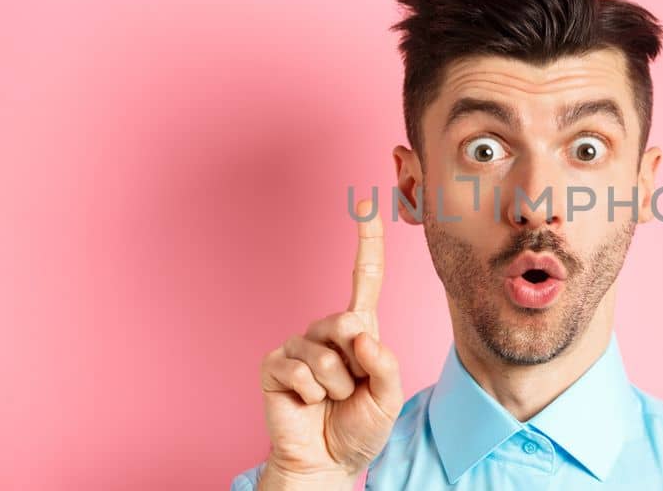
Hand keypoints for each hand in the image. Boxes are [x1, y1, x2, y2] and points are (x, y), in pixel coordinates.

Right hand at [258, 199, 401, 486]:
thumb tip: (360, 334)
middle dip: (356, 364)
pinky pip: (298, 370)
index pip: (364, 277)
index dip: (367, 240)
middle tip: (351, 390)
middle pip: (346, 321)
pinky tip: (307, 403)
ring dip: (336, 387)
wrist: (328, 461)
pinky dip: (310, 394)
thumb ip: (384, 364)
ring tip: (330, 400)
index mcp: (359, 329)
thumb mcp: (388, 397)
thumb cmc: (359, 426)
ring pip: (325, 354)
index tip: (366, 201)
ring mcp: (297, 345)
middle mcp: (327, 330)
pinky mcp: (275, 364)